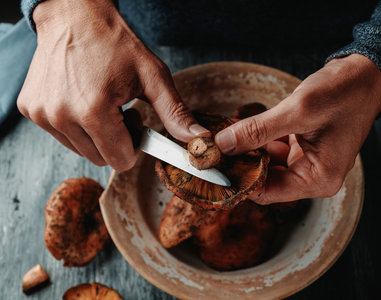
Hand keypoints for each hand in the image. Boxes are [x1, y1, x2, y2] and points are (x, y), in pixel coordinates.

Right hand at [17, 0, 208, 170]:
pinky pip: (62, 135)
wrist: (75, 15)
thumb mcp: (152, 76)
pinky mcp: (30, 109)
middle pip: (100, 158)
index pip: (120, 161)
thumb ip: (175, 113)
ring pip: (81, 150)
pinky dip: (76, 125)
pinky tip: (82, 98)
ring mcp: (42, 114)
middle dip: (116, 141)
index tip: (136, 122)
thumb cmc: (115, 43)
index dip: (134, 146)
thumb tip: (199, 139)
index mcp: (93, 111)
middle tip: (120, 110)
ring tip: (102, 102)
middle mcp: (61, 116)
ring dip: (96, 135)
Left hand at [215, 54, 380, 203]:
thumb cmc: (342, 93)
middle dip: (241, 163)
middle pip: (265, 180)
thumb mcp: (297, 111)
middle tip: (212, 148)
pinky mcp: (304, 149)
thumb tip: (222, 145)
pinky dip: (258, 140)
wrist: (365, 75)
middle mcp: (314, 177)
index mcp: (319, 179)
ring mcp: (309, 163)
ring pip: (267, 164)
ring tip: (223, 137)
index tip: (213, 164)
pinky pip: (274, 151)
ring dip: (247, 150)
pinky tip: (242, 129)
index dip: (238, 178)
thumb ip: (256, 131)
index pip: (267, 191)